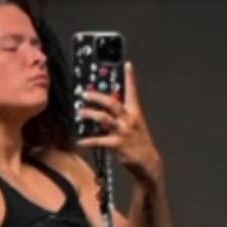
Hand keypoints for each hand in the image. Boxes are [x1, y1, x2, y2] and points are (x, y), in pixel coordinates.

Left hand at [78, 61, 161, 181]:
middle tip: (85, 94)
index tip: (127, 64)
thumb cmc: (139, 141)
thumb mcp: (135, 124)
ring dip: (90, 114)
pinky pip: (99, 140)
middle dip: (97, 97)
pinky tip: (80, 141)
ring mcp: (123, 131)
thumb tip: (107, 106)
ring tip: (80, 113)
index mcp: (135, 112)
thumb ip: (123, 114)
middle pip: (112, 103)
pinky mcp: (117, 144)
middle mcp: (129, 119)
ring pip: (103, 118)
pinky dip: (88, 140)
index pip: (133, 91)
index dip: (130, 77)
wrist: (147, 161)